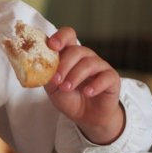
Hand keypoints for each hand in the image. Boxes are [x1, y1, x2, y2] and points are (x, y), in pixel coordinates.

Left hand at [44, 27, 124, 143]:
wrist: (86, 116)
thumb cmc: (69, 97)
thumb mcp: (53, 87)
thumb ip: (48, 75)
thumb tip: (39, 67)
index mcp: (70, 54)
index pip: (68, 35)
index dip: (60, 37)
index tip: (52, 46)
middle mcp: (86, 56)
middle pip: (76, 50)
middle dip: (64, 65)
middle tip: (56, 80)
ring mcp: (100, 66)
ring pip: (89, 63)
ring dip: (75, 76)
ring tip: (66, 88)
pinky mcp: (112, 78)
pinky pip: (105, 76)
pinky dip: (95, 85)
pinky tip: (87, 92)